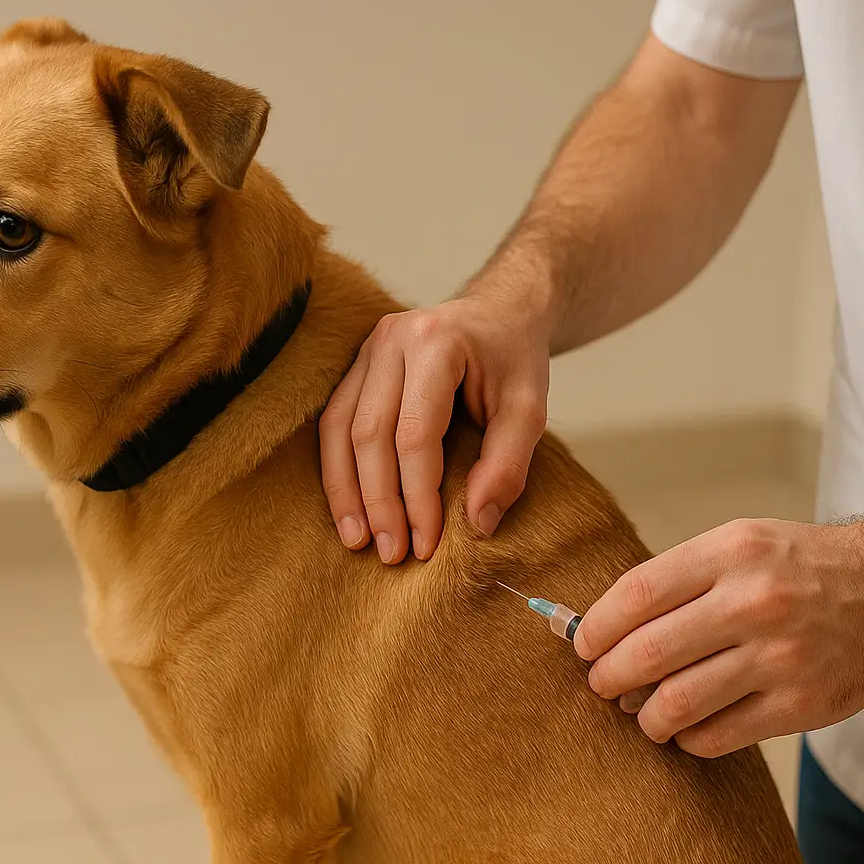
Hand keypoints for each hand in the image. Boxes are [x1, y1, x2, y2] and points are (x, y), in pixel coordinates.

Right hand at [319, 293, 549, 563]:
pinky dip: (338, 469)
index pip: (415, 433)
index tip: (427, 543)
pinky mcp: (357, 365)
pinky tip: (348, 507)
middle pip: (369, 433)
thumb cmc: (514, 359)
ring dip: (345, 490)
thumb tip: (477, 524)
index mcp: (436, 343)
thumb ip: (508, 464)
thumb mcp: (530, 409)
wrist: (500, 310)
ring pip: (338, 428)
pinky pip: (334, 421)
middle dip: (379, 500)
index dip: (417, 495)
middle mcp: (391, 339)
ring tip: (357, 540)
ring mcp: (367, 349)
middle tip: (392, 554)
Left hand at [573, 517, 863, 756]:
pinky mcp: (803, 703)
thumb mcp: (743, 543)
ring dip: (645, 716)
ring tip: (643, 712)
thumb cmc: (805, 567)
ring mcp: (782, 656)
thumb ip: (679, 580)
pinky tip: (689, 727)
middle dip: (609, 677)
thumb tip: (604, 630)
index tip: (584, 645)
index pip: (638, 595)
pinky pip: (718, 736)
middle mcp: (757, 602)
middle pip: (649, 653)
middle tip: (603, 684)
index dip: (597, 628)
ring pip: (678, 703)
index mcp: (734, 553)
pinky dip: (689, 738)